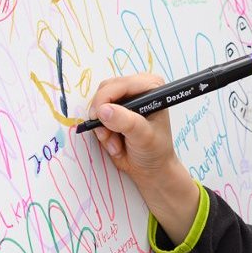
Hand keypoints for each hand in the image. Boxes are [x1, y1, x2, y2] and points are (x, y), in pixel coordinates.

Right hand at [86, 73, 198, 240]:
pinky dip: (102, 132)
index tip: (98, 116)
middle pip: (105, 90)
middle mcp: (136, 90)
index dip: (106, 97)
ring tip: (117, 144)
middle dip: (104, 115)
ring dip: (103, 127)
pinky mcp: (112, 113)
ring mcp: (123, 101)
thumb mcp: (143, 136)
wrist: (151, 169)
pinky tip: (115, 144)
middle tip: (108, 135)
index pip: (122, 83)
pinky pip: (96, 118)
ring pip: (98, 105)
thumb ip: (125, 122)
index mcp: (151, 87)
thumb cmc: (155, 150)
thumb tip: (103, 110)